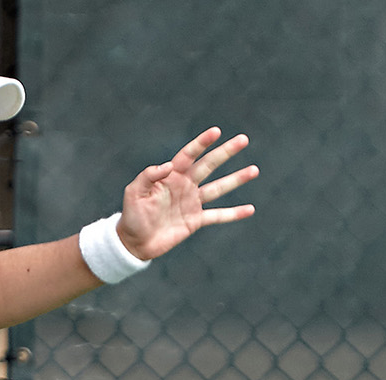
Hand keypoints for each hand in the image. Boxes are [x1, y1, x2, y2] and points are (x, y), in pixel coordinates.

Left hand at [115, 128, 257, 260]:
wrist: (134, 242)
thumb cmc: (132, 215)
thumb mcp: (133, 192)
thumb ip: (148, 176)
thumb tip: (168, 165)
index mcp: (171, 176)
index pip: (189, 155)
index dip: (201, 143)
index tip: (216, 131)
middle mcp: (185, 186)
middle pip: (209, 165)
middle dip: (226, 152)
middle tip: (243, 140)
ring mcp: (192, 203)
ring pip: (219, 188)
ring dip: (236, 179)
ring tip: (254, 170)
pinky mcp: (196, 221)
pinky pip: (218, 215)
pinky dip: (234, 213)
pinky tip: (250, 209)